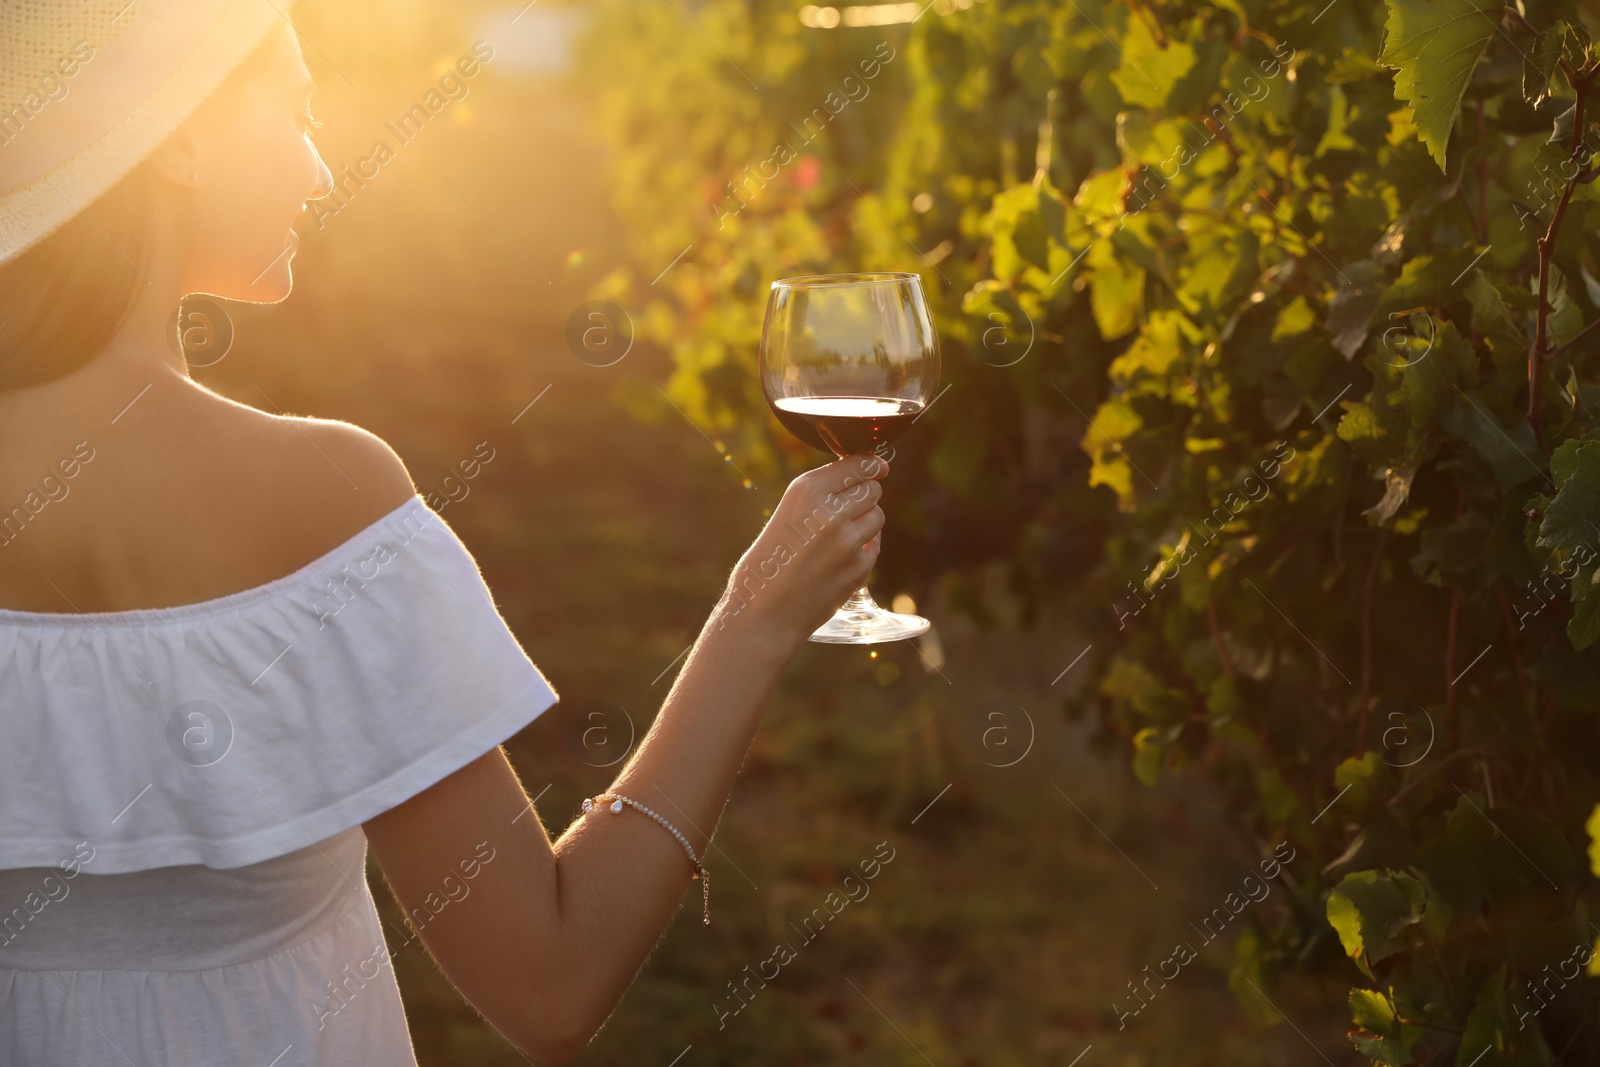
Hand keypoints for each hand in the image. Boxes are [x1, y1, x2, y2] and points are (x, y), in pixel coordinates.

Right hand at [711, 452, 889, 656]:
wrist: (762, 614)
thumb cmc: (766, 564)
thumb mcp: (785, 514)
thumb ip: (819, 497)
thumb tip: (858, 480)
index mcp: (807, 490)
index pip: (857, 463)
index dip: (870, 464)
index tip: (877, 465)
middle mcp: (831, 511)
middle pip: (872, 488)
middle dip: (866, 494)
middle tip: (850, 507)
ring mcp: (849, 541)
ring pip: (877, 516)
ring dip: (865, 520)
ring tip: (840, 535)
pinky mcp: (859, 567)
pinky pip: (875, 545)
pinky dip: (864, 547)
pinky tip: (841, 557)